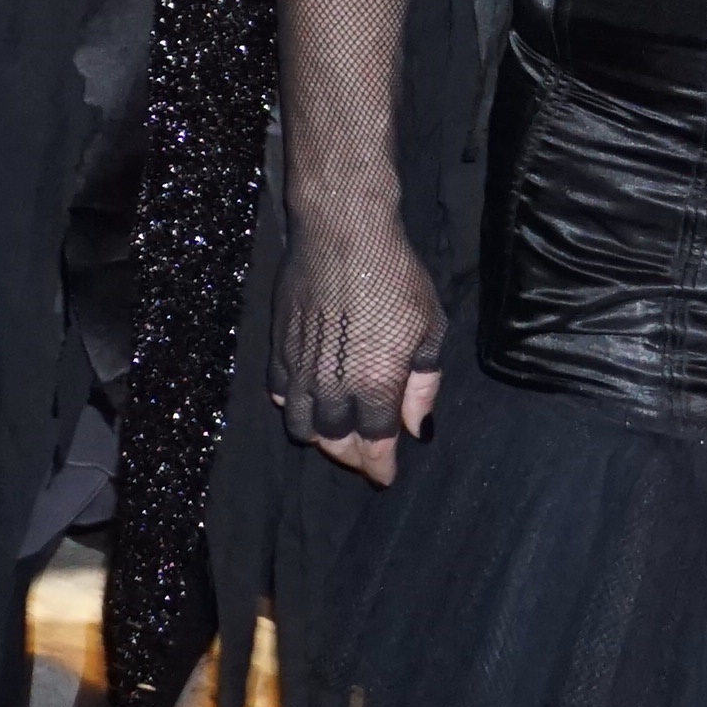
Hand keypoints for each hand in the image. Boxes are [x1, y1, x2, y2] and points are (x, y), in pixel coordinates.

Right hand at [281, 211, 442, 486]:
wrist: (342, 230)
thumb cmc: (396, 275)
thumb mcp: (429, 328)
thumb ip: (423, 384)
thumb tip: (419, 429)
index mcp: (375, 385)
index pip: (376, 445)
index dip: (380, 466)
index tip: (386, 476)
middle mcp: (332, 386)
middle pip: (336, 442)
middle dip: (353, 455)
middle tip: (366, 453)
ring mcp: (299, 369)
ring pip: (301, 426)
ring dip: (320, 436)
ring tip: (336, 430)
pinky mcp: (277, 347)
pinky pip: (278, 394)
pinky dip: (292, 405)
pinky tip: (308, 397)